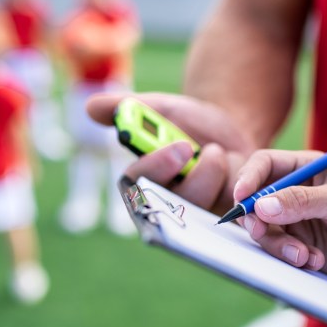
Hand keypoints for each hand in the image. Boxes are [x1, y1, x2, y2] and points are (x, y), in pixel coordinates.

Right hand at [87, 92, 254, 211]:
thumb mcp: (159, 108)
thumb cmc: (186, 123)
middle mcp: (163, 203)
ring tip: (217, 151)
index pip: (137, 184)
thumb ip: (127, 108)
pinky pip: (230, 207)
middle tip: (194, 149)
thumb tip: (91, 107)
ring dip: (211, 172)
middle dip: (188, 180)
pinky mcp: (221, 218)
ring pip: (201, 203)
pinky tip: (233, 166)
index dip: (156, 167)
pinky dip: (235, 180)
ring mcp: (194, 215)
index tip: (179, 146)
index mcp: (141, 180)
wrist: (227, 133)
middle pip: (169, 205)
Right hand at [235, 149, 326, 287]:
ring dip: (278, 245)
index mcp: (306, 168)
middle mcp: (293, 193)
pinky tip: (316, 261)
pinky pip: (276, 252)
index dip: (249, 178)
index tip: (242, 197)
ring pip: (262, 230)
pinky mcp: (294, 246)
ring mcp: (292, 221)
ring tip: (304, 256)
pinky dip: (291, 259)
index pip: (264, 164)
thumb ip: (303, 201)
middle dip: (256, 219)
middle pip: (254, 200)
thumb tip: (263, 206)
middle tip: (263, 233)